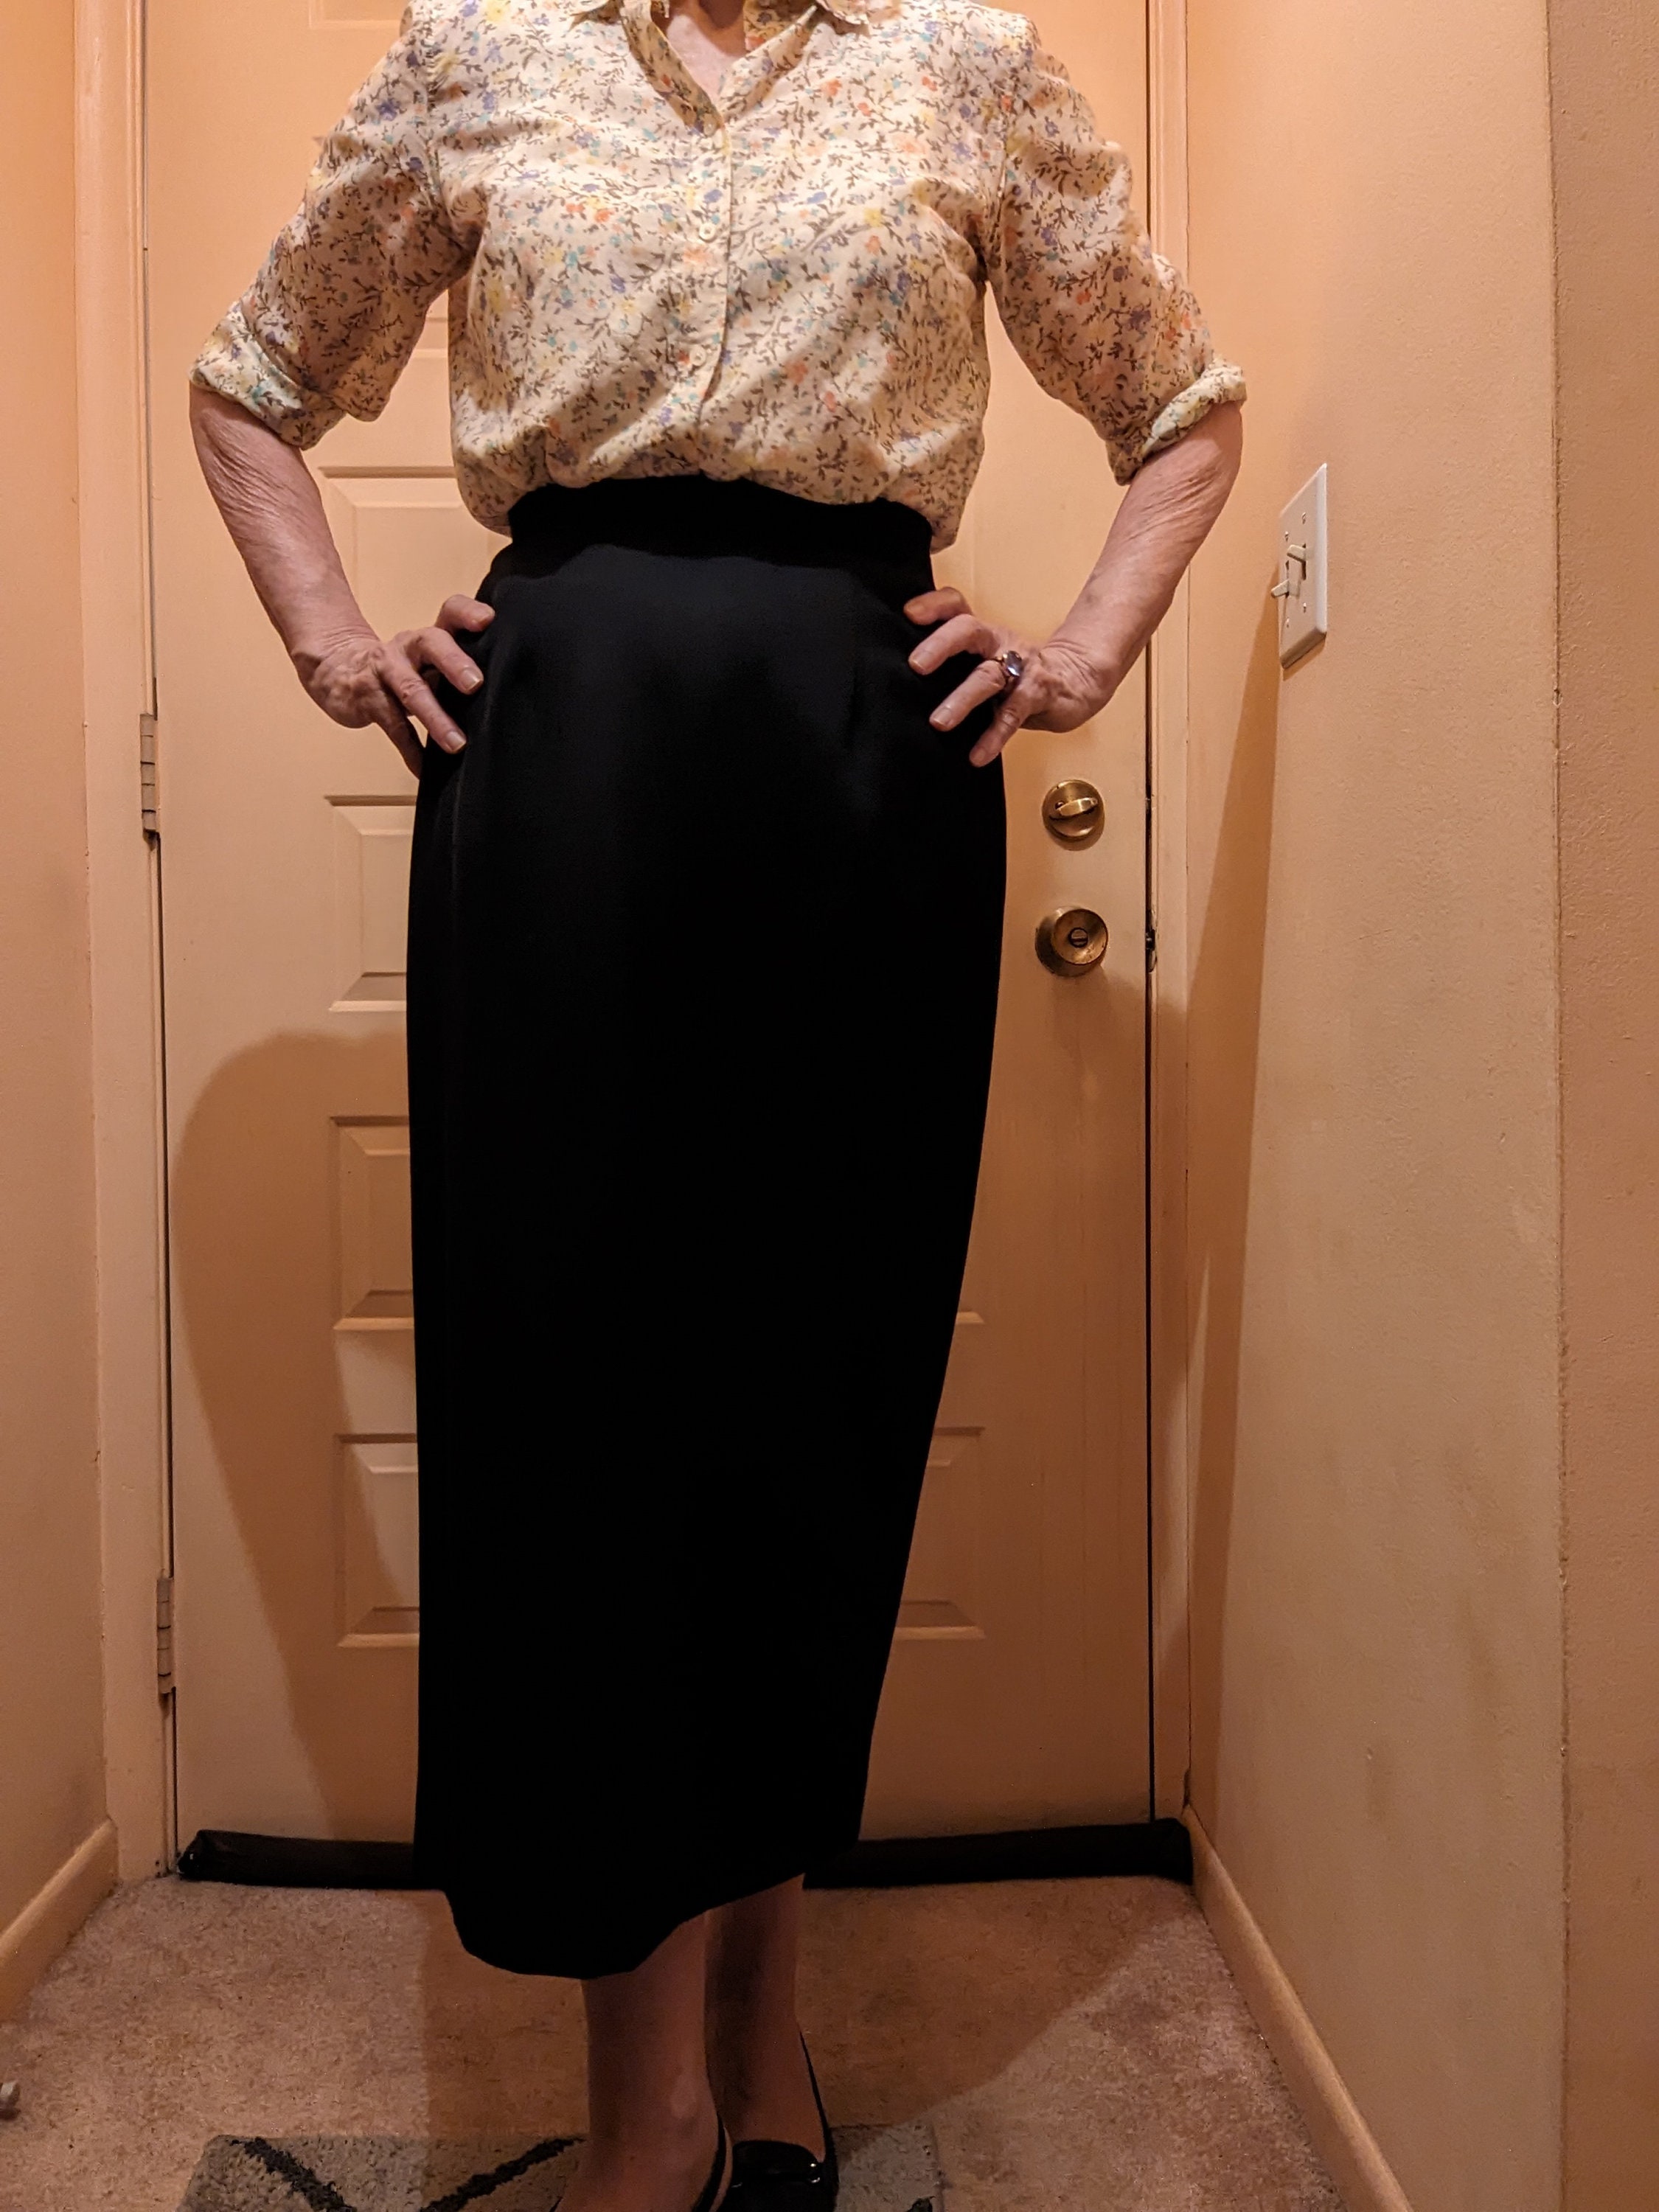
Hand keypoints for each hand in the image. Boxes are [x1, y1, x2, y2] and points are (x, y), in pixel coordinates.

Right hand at [295, 594, 495, 774]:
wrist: (337, 669)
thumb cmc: (399, 668)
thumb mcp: (427, 660)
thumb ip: (459, 667)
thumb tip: (509, 691)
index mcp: (430, 637)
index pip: (450, 612)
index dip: (467, 613)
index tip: (488, 620)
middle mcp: (409, 648)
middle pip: (431, 644)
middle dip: (454, 663)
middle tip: (475, 684)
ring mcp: (386, 671)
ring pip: (411, 690)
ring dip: (435, 718)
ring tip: (457, 744)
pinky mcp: (369, 699)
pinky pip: (393, 726)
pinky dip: (411, 750)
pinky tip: (425, 770)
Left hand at [904, 587, 1123, 766]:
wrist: (1077, 680)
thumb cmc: (1021, 673)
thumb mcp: (987, 661)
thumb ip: (955, 665)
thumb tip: (903, 685)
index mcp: (983, 633)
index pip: (957, 606)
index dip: (934, 605)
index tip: (909, 614)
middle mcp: (999, 643)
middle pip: (968, 631)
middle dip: (941, 645)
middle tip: (916, 665)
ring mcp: (1020, 667)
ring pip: (988, 677)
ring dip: (962, 699)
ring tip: (940, 722)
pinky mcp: (1038, 693)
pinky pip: (1013, 715)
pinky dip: (994, 736)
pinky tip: (978, 755)